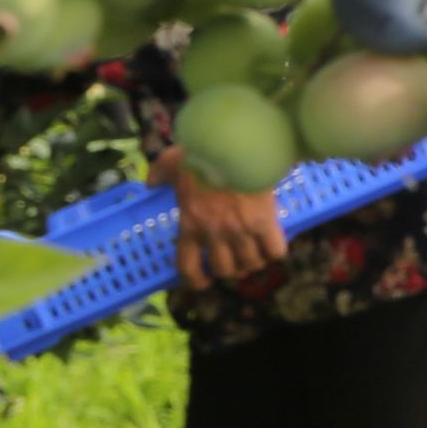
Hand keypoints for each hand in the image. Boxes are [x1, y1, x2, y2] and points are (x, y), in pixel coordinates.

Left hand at [153, 146, 286, 288]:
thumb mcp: (172, 161)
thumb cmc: (202, 153)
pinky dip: (275, 251)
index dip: (197, 280)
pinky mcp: (265, 222)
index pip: (188, 267)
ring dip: (253, 262)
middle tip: (235, 261)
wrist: (234, 146)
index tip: (204, 282)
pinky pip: (274, 250)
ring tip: (256, 255)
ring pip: (250, 263)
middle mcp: (214, 234)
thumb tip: (150, 183)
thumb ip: (160, 174)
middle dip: (230, 270)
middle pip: (224, 270)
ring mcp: (241, 230)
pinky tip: (274, 244)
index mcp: (191, 224)